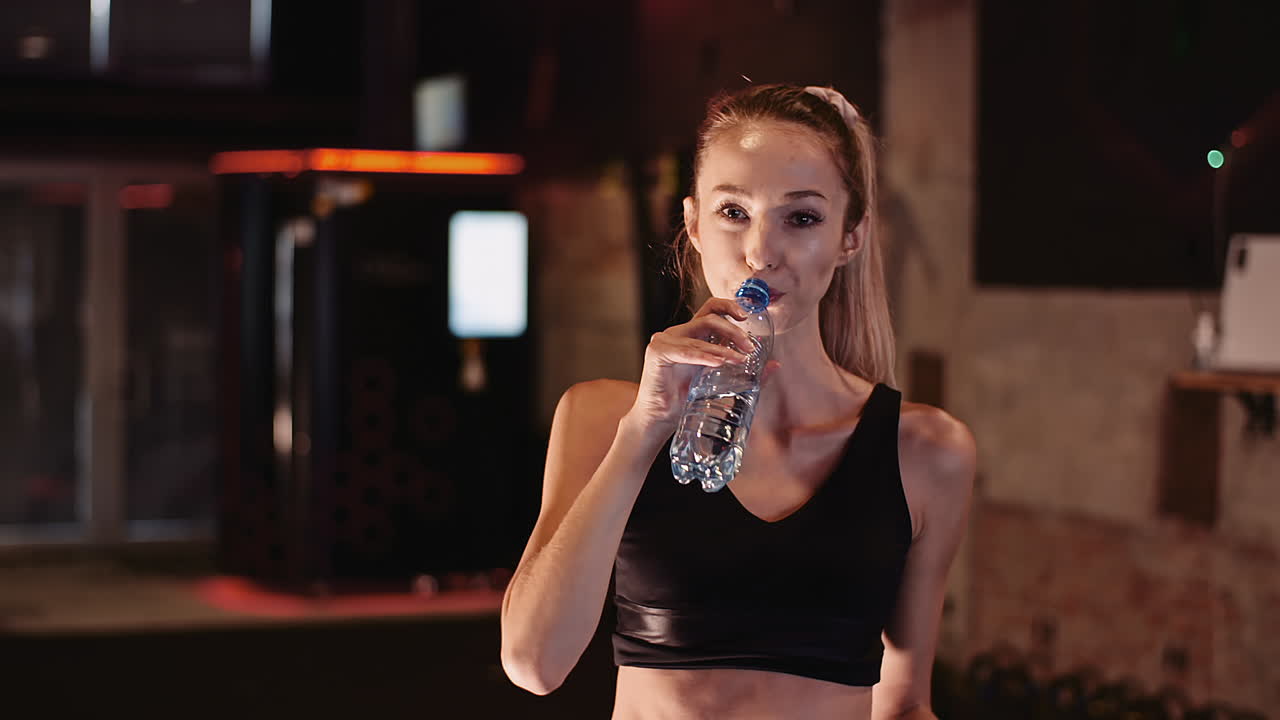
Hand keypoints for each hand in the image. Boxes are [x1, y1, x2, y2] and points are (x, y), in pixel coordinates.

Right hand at [627, 297, 774, 434]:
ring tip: (740, 359)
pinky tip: (719, 362)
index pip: (711, 309)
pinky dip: (704, 355)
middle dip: (734, 330)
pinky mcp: (657, 352)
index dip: (729, 306)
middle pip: (710, 317)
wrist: (660, 420)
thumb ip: (744, 372)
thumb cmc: (685, 401)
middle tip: (750, 347)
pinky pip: (686, 350)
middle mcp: (678, 333)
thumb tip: (775, 364)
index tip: (747, 316)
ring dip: (723, 346)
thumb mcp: (718, 383)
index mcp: (692, 335)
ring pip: (701, 332)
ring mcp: (666, 340)